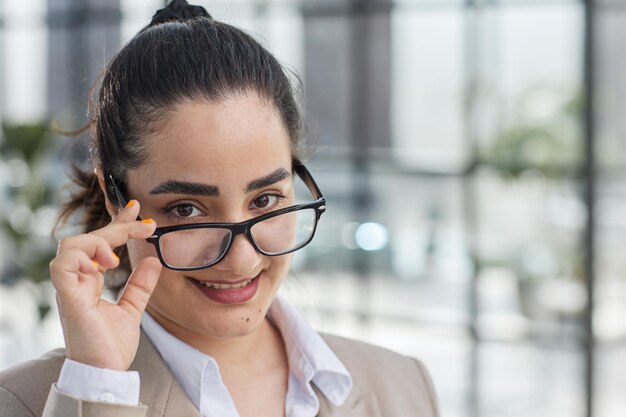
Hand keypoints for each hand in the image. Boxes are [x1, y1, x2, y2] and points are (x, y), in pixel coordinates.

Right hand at [50, 201, 161, 370]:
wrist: (105, 372)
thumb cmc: (112, 345)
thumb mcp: (132, 308)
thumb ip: (141, 284)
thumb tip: (154, 260)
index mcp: (89, 282)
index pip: (99, 243)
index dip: (115, 224)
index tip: (136, 210)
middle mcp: (77, 281)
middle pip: (88, 239)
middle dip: (117, 226)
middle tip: (145, 224)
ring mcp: (70, 288)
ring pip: (70, 246)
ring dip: (97, 241)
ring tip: (118, 257)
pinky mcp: (68, 298)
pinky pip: (62, 266)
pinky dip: (81, 258)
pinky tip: (103, 265)